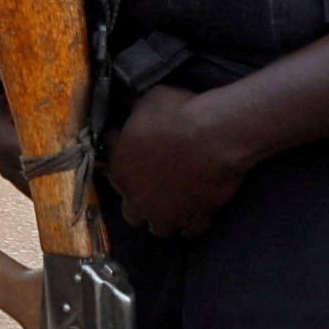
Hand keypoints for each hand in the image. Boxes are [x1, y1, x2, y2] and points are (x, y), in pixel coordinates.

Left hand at [102, 84, 252, 239]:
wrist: (214, 135)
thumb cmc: (177, 114)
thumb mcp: (146, 101)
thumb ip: (132, 110)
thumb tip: (124, 99)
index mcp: (119, 171)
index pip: (113, 177)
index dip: (126, 167)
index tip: (137, 160)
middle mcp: (138, 199)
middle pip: (132, 213)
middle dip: (140, 202)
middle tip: (153, 186)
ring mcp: (167, 214)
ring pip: (160, 229)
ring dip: (164, 217)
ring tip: (174, 202)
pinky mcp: (195, 219)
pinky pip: (192, 230)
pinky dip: (194, 222)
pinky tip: (198, 208)